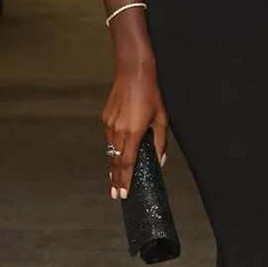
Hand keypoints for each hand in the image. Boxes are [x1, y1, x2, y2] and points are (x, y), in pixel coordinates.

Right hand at [102, 63, 168, 199]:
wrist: (133, 73)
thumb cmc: (150, 94)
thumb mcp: (162, 119)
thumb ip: (161, 142)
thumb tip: (160, 160)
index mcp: (133, 133)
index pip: (127, 163)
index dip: (124, 180)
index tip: (122, 193)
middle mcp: (118, 131)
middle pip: (115, 161)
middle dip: (115, 179)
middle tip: (115, 193)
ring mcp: (110, 124)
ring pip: (111, 150)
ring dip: (113, 164)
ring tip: (115, 177)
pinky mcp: (105, 117)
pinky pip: (109, 137)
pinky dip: (113, 147)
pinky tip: (117, 151)